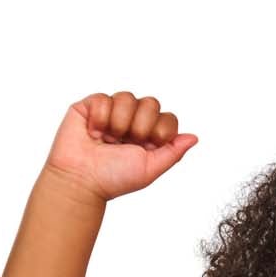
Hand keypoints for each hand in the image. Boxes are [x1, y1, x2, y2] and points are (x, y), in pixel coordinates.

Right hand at [44, 92, 197, 202]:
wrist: (81, 179)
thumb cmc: (112, 179)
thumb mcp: (150, 169)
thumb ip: (173, 152)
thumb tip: (194, 137)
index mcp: (148, 137)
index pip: (167, 118)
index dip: (161, 130)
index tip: (148, 145)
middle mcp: (132, 122)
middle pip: (151, 103)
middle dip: (140, 126)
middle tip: (126, 142)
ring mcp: (112, 112)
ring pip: (128, 97)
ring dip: (119, 122)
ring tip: (107, 139)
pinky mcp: (92, 105)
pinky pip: (105, 97)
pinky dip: (100, 118)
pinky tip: (94, 132)